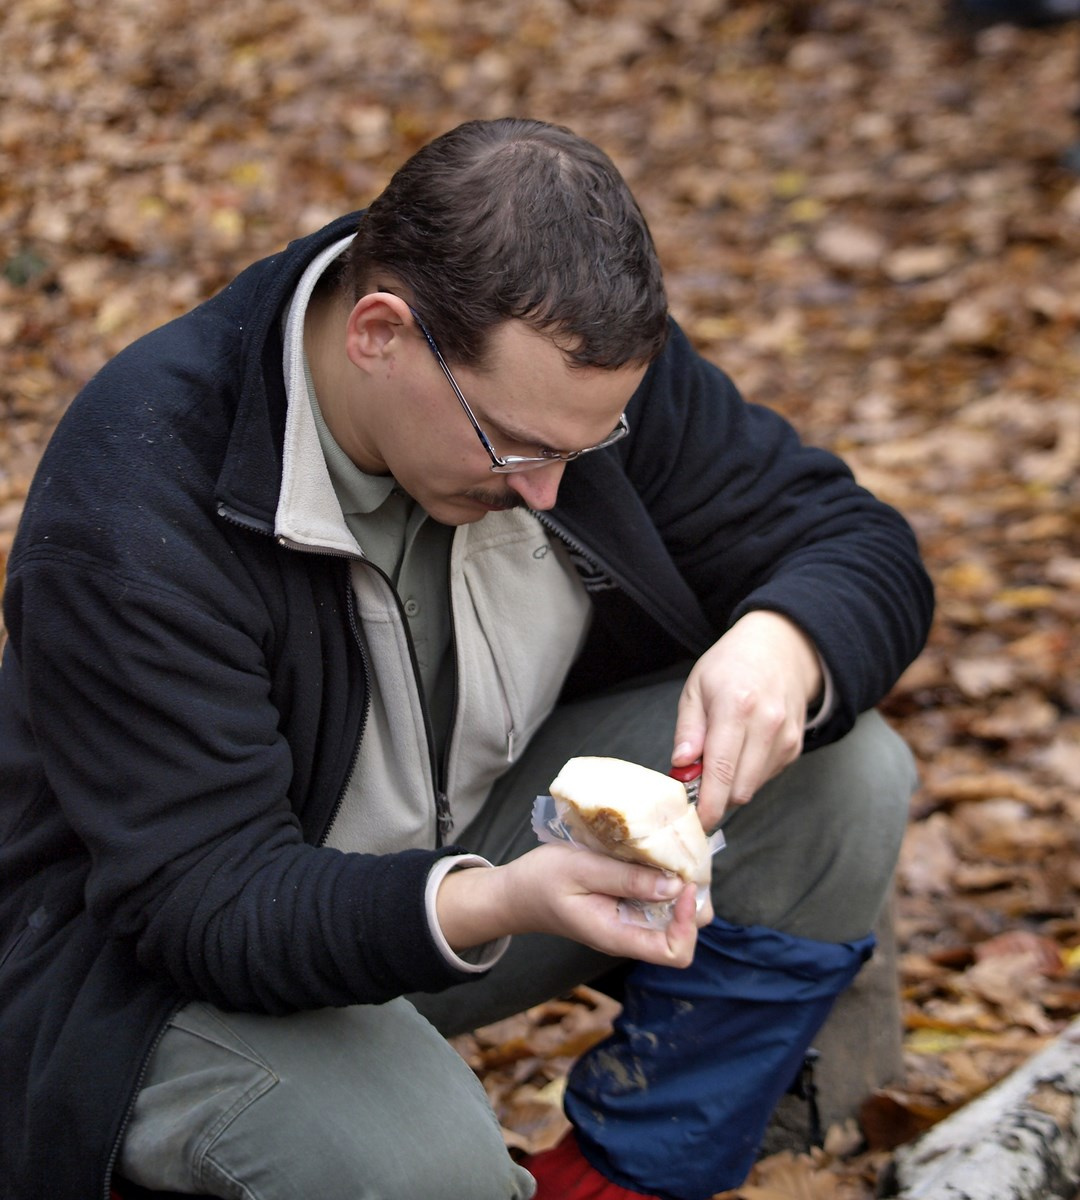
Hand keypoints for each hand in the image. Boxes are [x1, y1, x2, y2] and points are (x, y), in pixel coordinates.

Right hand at [435, 842, 711, 967]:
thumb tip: (674, 886)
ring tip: (672, 854)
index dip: (688, 920)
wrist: (518, 892)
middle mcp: (631, 935)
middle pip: (684, 933)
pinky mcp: (627, 907)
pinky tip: (657, 855)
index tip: (681, 883)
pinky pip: (659, 900)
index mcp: (618, 936)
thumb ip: (625, 879)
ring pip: (676, 915)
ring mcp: (630, 922)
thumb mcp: (580, 870)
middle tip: (684, 861)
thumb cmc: (542, 880)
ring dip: (681, 887)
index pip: (674, 951)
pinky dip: (666, 879)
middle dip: (692, 900)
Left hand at [671, 610, 821, 829]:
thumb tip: (680, 765)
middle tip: (697, 786)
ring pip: (753, 787)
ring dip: (732, 786)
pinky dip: (748, 774)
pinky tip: (741, 750)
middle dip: (716, 798)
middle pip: (740, 788)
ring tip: (719, 759)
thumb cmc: (731, 665)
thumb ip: (688, 728)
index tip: (695, 821)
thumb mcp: (697, 686)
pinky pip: (766, 777)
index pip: (721, 770)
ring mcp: (786, 737)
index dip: (708, 803)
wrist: (781, 648)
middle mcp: (767, 723)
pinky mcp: (796, 746)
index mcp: (736, 706)